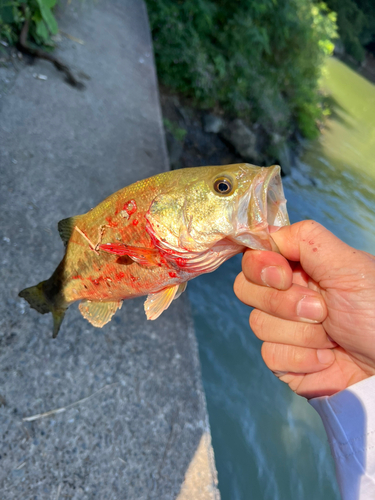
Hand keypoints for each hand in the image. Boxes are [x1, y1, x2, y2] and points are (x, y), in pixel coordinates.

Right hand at [233, 220, 374, 398]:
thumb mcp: (348, 265)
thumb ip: (306, 238)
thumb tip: (264, 233)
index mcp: (300, 267)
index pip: (254, 256)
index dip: (261, 266)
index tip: (285, 276)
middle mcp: (287, 294)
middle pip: (246, 289)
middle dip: (284, 303)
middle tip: (321, 310)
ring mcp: (284, 328)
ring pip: (258, 324)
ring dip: (302, 334)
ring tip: (333, 337)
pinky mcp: (286, 360)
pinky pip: (271, 356)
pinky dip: (302, 359)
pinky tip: (327, 358)